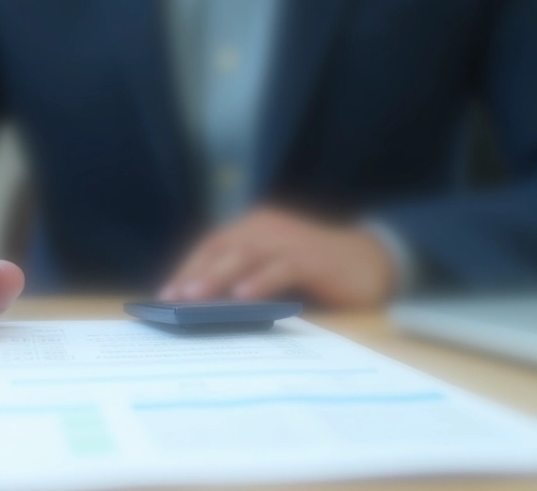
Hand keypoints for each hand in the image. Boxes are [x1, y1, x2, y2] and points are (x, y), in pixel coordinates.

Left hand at [159, 207, 395, 308]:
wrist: (372, 263)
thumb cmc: (315, 273)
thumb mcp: (273, 273)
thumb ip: (243, 282)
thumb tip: (201, 310)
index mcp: (254, 227)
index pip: (211, 245)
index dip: (186, 267)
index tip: (164, 295)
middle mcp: (267, 227)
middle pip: (222, 248)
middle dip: (194, 274)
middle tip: (172, 299)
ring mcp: (290, 240)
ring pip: (245, 255)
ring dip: (217, 277)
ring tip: (194, 298)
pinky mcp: (313, 258)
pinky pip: (281, 268)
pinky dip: (260, 281)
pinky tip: (242, 298)